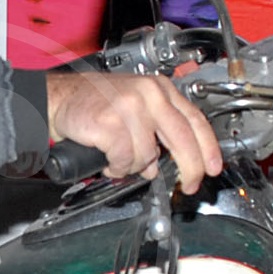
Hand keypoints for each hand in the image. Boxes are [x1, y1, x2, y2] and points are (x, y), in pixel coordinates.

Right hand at [44, 70, 224, 193]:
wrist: (59, 99)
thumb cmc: (94, 103)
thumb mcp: (134, 108)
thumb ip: (156, 133)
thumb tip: (163, 164)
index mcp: (159, 89)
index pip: (194, 119)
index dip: (208, 147)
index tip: (213, 167)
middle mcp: (148, 95)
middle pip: (183, 139)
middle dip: (190, 168)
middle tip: (189, 184)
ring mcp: (130, 108)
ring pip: (148, 156)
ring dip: (134, 166)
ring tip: (119, 157)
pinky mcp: (111, 123)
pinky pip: (125, 159)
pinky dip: (116, 166)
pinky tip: (108, 159)